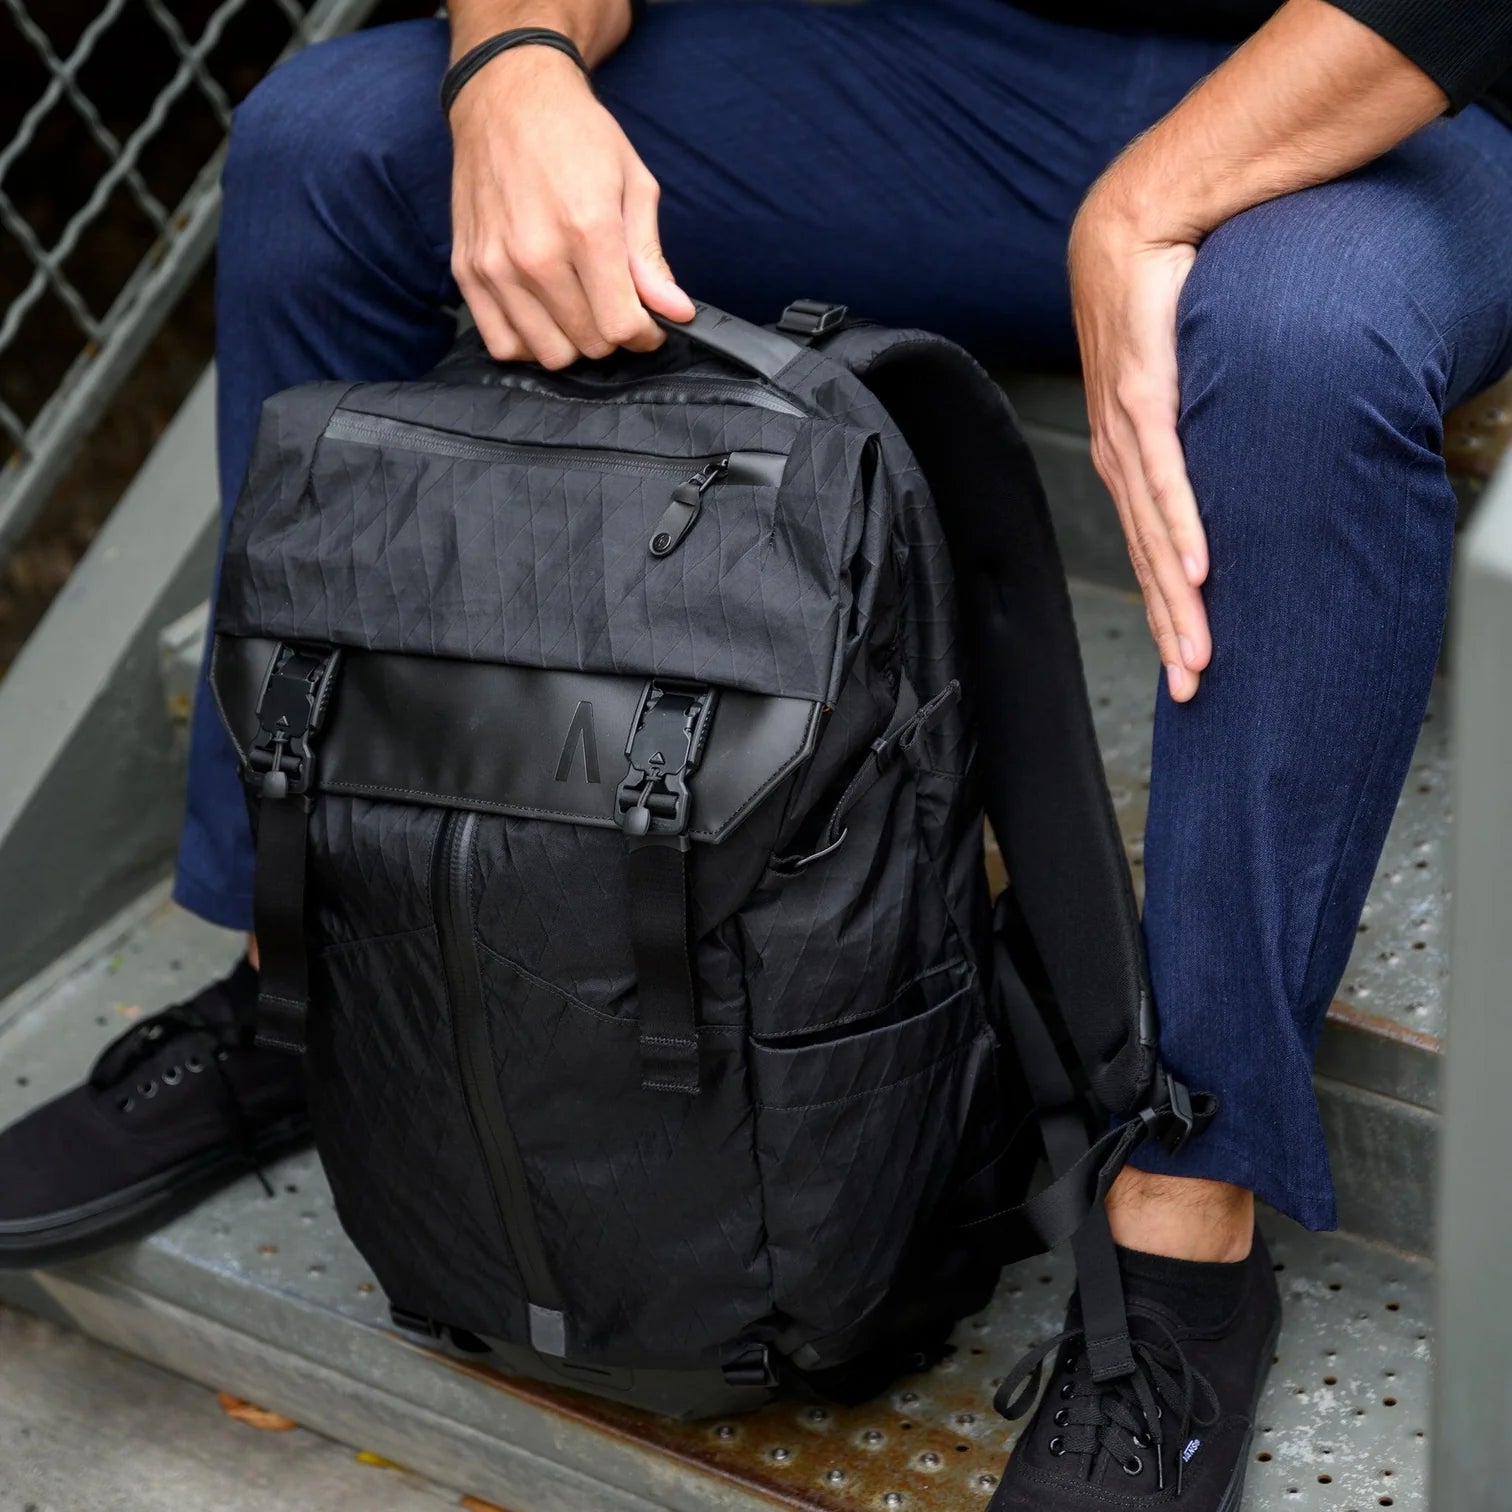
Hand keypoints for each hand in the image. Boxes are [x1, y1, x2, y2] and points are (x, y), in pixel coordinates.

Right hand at [449, 46, 694, 366]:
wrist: (506, 96)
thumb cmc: (576, 135)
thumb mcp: (633, 185)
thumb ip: (651, 258)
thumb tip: (676, 312)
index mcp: (586, 228)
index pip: (621, 325)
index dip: (645, 334)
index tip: (649, 324)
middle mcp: (536, 254)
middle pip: (589, 344)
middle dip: (612, 333)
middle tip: (613, 303)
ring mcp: (496, 266)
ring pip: (549, 353)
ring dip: (573, 341)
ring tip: (579, 307)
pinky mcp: (467, 271)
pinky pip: (503, 344)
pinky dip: (529, 342)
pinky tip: (544, 316)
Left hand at [1069, 179, 1208, 701]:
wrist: (1140, 222)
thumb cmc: (1161, 301)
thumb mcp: (1181, 380)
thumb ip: (1197, 429)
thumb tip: (1230, 467)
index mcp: (1125, 456)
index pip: (1147, 550)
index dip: (1164, 612)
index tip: (1187, 663)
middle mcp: (1118, 454)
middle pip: (1148, 561)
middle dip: (1171, 630)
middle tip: (1195, 688)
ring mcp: (1127, 430)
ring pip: (1154, 533)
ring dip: (1178, 599)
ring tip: (1201, 652)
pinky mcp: (1145, 398)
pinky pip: (1166, 475)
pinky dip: (1182, 525)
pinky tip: (1198, 570)